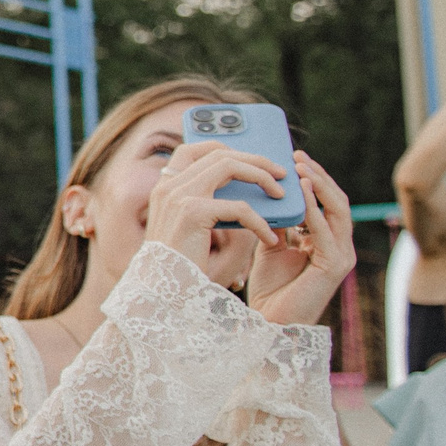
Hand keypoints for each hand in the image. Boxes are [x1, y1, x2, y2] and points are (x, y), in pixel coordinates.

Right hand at [144, 139, 287, 269]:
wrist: (165, 297)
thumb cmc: (187, 269)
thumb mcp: (205, 232)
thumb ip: (225, 206)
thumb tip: (262, 191)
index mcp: (165, 189)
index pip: (193, 149)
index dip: (226, 148)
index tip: (254, 159)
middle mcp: (168, 186)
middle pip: (218, 153)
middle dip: (255, 159)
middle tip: (280, 174)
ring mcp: (177, 196)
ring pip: (228, 166)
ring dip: (261, 176)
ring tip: (280, 193)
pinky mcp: (191, 212)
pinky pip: (238, 206)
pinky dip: (260, 221)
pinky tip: (270, 237)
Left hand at [247, 152, 354, 325]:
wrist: (269, 322)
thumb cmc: (271, 286)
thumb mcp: (272, 244)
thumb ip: (278, 221)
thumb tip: (270, 191)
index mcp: (327, 240)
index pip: (326, 201)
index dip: (313, 178)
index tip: (294, 157)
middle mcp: (339, 246)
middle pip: (336, 201)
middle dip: (318, 176)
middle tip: (298, 156)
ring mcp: (341, 256)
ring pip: (338, 212)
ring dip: (320, 187)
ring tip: (302, 168)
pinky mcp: (334, 267)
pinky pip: (327, 232)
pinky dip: (315, 211)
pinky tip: (303, 195)